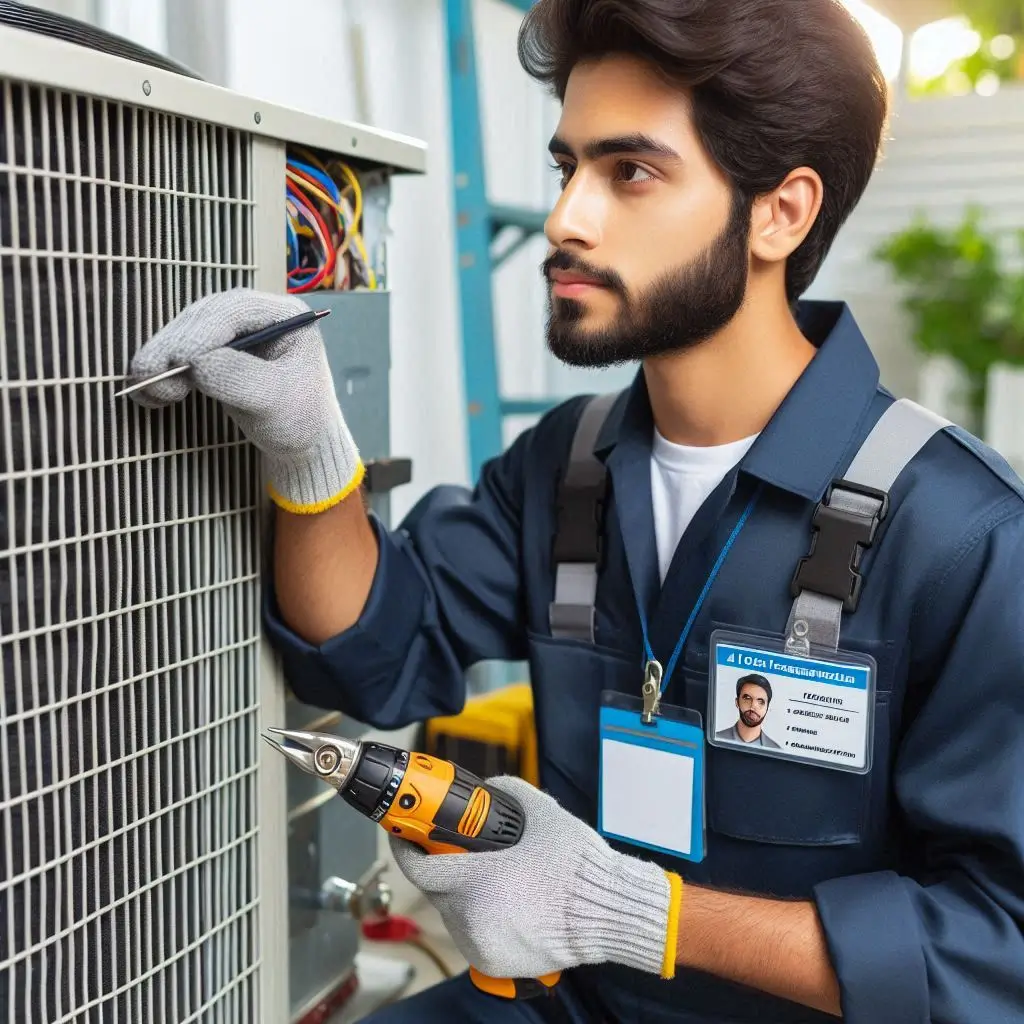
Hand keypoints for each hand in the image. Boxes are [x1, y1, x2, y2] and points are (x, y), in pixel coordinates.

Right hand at [128, 287, 361, 513]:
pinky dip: (161, 370)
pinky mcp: (214, 351)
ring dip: (161, 359)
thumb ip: (241, 379)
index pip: (235, 311)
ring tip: (146, 389)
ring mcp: (232, 331)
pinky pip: (180, 353)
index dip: (202, 332)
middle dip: (173, 346)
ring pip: (185, 334)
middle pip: (203, 318)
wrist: (301, 439)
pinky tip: (146, 393)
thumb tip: (196, 364)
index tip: (178, 360)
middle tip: (148, 375)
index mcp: (284, 315)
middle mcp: (255, 314)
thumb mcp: (276, 401)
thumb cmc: (299, 418)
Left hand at [389, 776, 682, 980]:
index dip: (406, 847)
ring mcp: (479, 943)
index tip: (406, 834)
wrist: (605, 909)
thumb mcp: (536, 810)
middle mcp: (470, 916)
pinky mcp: (491, 963)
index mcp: (475, 880)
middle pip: (436, 889)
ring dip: (462, 895)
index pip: (418, 866)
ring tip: (494, 880)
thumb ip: (500, 793)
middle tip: (459, 852)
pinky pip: (471, 934)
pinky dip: (479, 919)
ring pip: (453, 913)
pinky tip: (505, 904)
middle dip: (443, 868)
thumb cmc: (574, 863)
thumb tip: (481, 789)